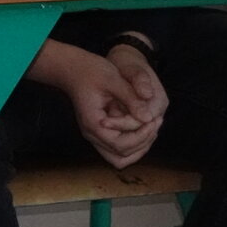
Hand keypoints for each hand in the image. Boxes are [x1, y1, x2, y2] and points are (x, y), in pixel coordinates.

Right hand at [29, 39, 163, 168]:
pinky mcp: (99, 132)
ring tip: (151, 127)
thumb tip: (149, 117)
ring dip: (138, 148)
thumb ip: (132, 99)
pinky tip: (142, 127)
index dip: (140, 136)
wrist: (72, 68)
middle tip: (154, 123)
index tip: (153, 119)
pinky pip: (117, 149)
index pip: (120, 145)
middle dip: (142, 143)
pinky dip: (132, 144)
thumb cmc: (91, 70)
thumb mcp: (113, 79)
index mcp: (93, 123)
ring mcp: (94, 135)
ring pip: (119, 158)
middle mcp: (92, 134)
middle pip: (120, 156)